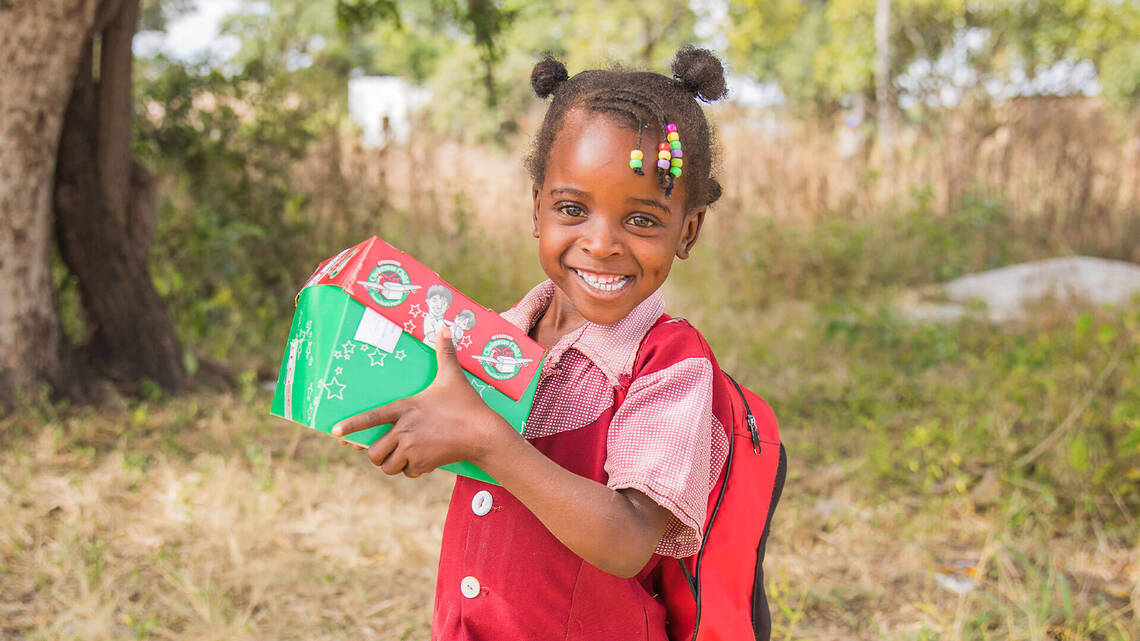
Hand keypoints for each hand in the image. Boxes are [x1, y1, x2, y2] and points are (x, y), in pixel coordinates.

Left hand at [331, 327, 515, 476]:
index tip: (335, 432)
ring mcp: (412, 449)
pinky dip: (412, 471)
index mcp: (406, 407)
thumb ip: (445, 353)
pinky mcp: (423, 464)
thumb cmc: (467, 404)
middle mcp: (405, 429)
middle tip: (385, 451)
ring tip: (403, 457)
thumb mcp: (453, 376)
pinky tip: (423, 461)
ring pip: (387, 466)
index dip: (352, 425)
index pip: (371, 417)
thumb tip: (445, 327)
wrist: (483, 433)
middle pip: (374, 451)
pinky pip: (407, 473)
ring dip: (392, 464)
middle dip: (376, 454)